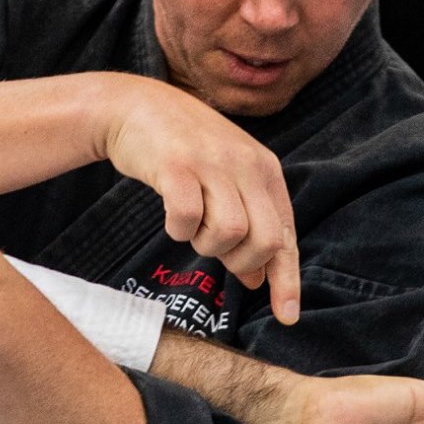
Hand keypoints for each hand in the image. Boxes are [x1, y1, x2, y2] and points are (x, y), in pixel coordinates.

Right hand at [99, 74, 300, 323]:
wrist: (136, 106)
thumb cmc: (183, 151)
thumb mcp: (225, 182)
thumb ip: (246, 225)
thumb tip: (257, 280)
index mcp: (264, 170)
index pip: (286, 235)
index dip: (287, 280)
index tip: (287, 317)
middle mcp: (245, 165)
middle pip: (264, 240)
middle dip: (242, 262)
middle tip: (217, 254)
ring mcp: (211, 163)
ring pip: (229, 232)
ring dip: (206, 245)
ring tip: (192, 228)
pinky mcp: (176, 164)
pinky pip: (187, 217)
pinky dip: (179, 229)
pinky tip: (173, 219)